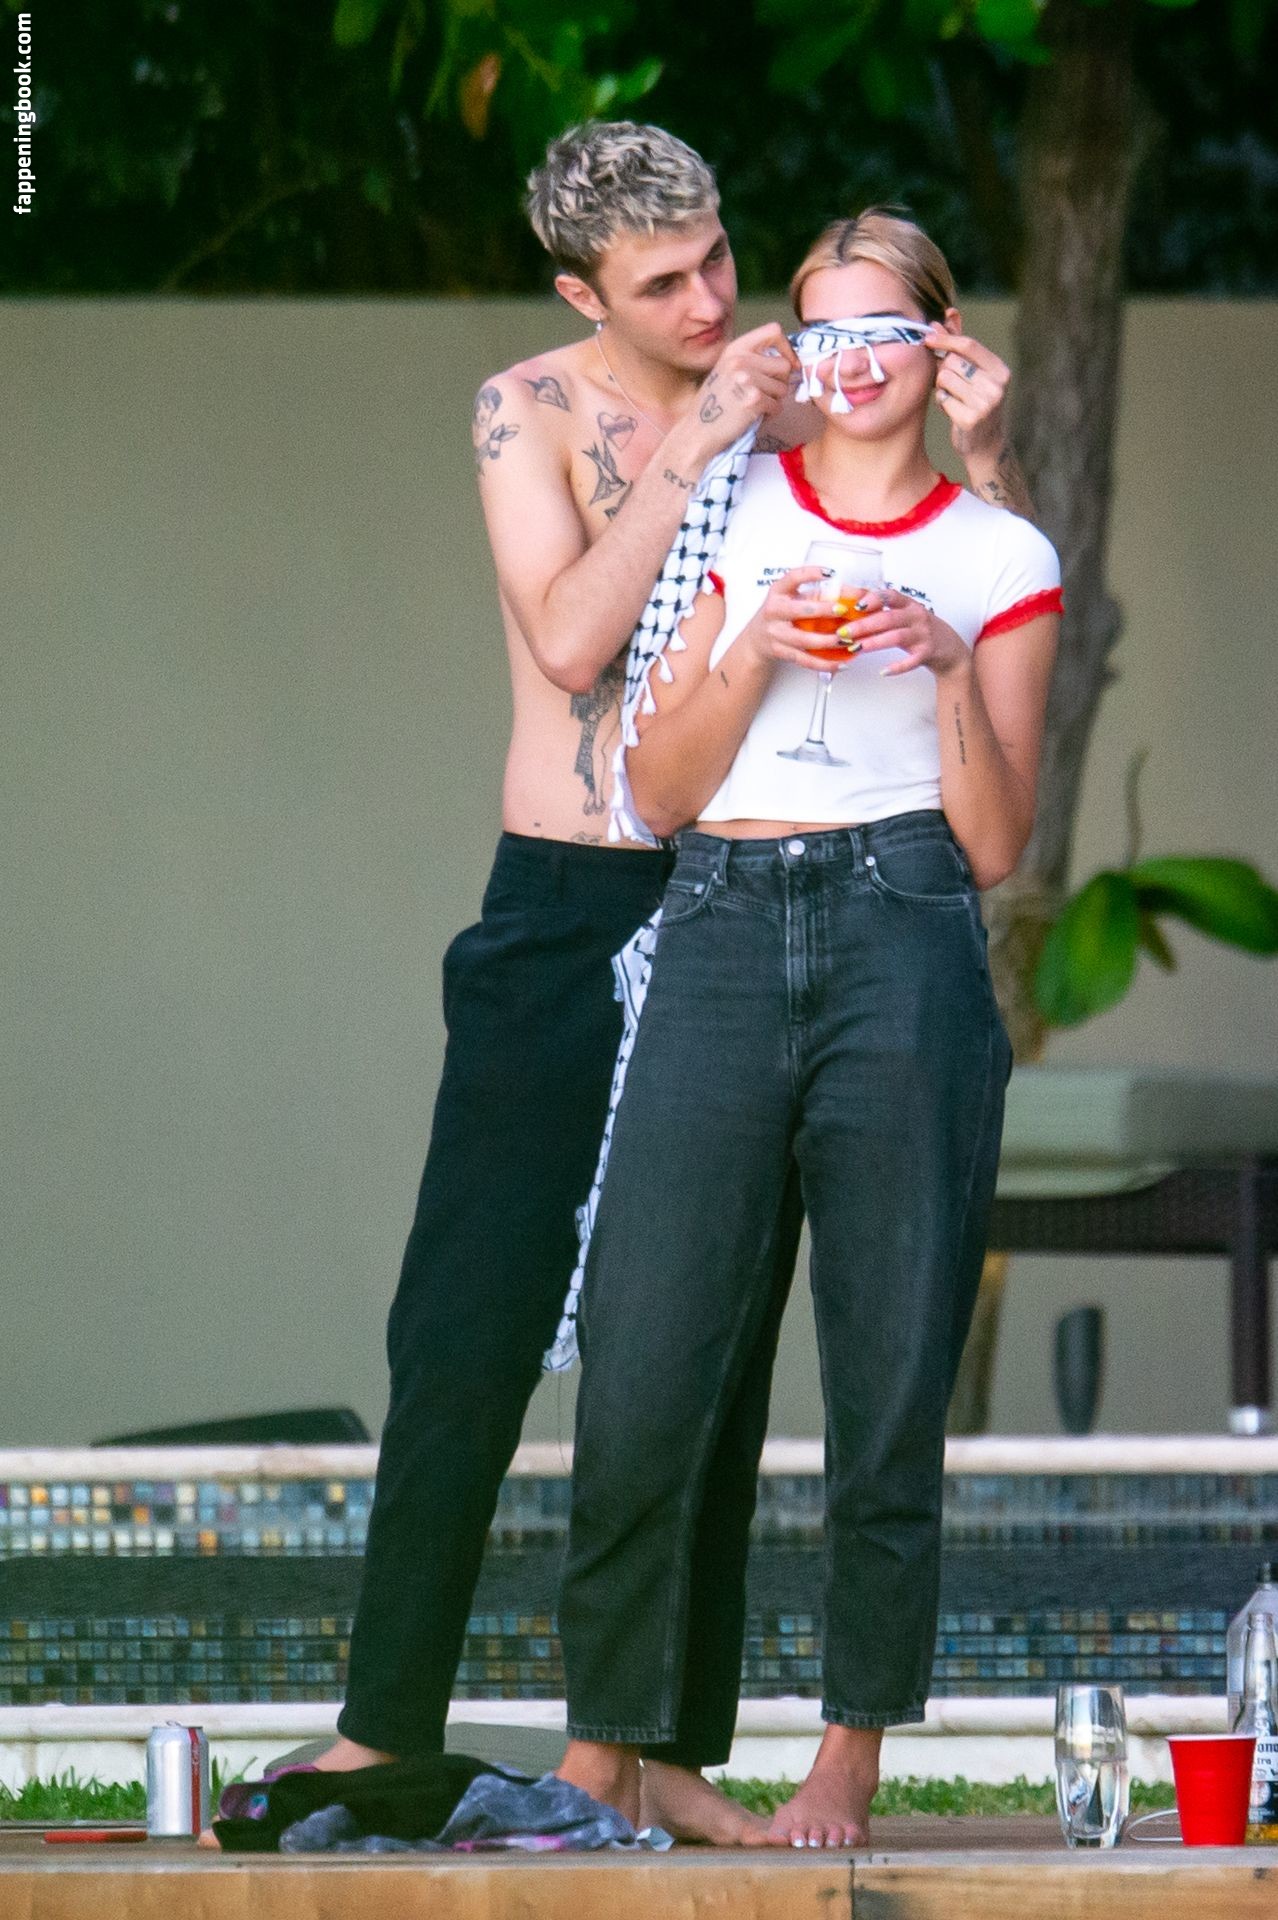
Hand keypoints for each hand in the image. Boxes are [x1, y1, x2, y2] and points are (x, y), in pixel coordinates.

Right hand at [693, 324, 798, 455]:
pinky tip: (754, 416)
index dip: (787, 348)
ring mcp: (747, 379)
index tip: (789, 363)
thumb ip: (752, 359)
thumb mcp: (728, 369)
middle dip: (780, 382)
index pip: (773, 331)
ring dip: (774, 400)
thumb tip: (788, 361)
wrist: (698, 430)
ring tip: (755, 405)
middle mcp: (740, 360)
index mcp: (735, 348)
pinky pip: (777, 406)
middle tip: (765, 393)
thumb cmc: (715, 402)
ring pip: (783, 388)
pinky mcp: (753, 400)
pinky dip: (769, 414)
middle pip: (784, 365)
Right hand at [744, 567, 875, 671]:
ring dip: (828, 641)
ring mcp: (776, 633)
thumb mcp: (792, 597)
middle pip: (800, 610)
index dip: (811, 574)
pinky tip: (840, 663)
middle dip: (823, 610)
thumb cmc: (780, 614)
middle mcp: (775, 611)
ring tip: (847, 640)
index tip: (830, 573)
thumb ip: (819, 593)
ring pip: (804, 640)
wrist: (756, 639)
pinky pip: (805, 660)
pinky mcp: (781, 652)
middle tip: (843, 610)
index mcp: (778, 592)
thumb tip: (857, 593)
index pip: (793, 577)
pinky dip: (824, 664)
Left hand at [844, 589, 968, 679]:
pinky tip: (883, 671)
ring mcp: (923, 635)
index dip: (873, 599)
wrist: (950, 650)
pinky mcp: (927, 653)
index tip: (855, 606)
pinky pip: (911, 661)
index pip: (890, 596)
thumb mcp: (907, 617)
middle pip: (888, 618)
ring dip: (874, 643)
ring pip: (896, 637)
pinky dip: (897, 667)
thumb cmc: (923, 632)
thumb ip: (886, 614)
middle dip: (863, 625)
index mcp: (909, 606)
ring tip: (856, 648)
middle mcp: (917, 617)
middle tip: (844, 632)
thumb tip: (854, 614)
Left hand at [924, 327, 1009, 462]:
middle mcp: (996, 386)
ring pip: (945, 378)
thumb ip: (961, 344)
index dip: (946, 338)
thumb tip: (948, 313)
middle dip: (944, 369)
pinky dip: (942, 403)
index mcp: (1000, 371)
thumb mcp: (974, 373)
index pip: (969, 345)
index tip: (929, 336)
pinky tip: (953, 411)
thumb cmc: (976, 403)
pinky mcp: (971, 419)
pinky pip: (942, 399)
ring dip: (943, 387)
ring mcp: (985, 403)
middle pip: (953, 362)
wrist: (985, 445)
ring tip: (954, 398)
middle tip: (950, 383)